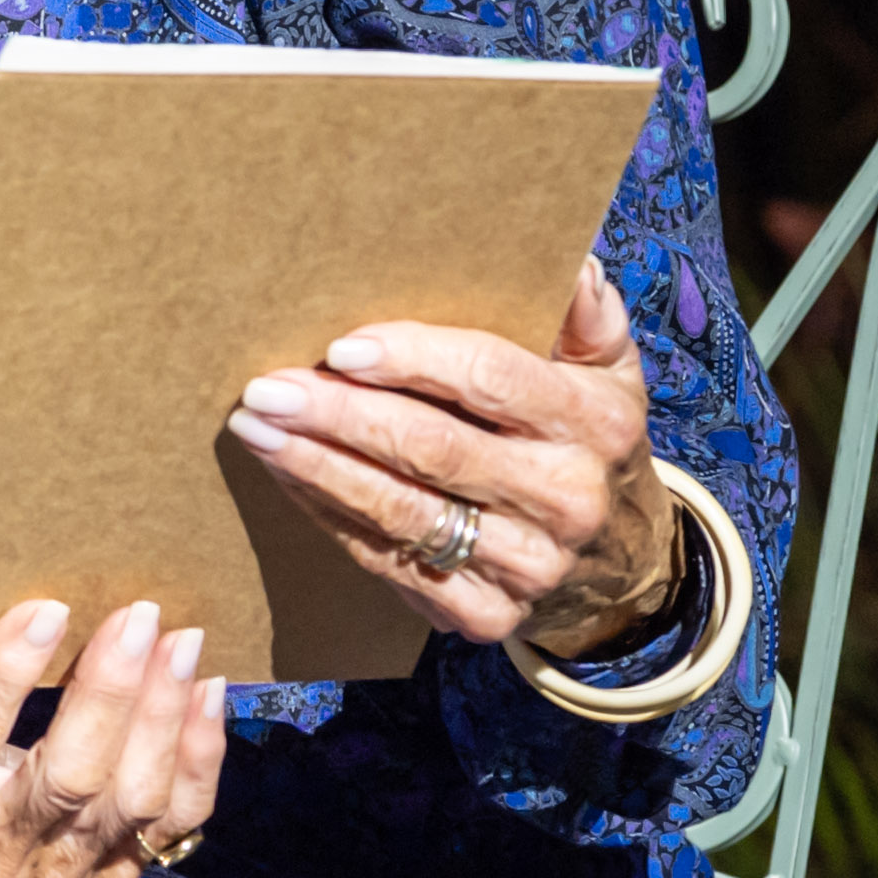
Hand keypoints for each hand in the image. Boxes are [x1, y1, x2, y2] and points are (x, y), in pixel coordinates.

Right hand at [0, 595, 227, 877]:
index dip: (8, 673)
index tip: (47, 609)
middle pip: (71, 777)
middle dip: (113, 692)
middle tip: (139, 616)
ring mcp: (60, 872)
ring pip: (133, 799)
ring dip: (164, 717)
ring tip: (181, 642)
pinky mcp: (109, 874)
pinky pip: (173, 822)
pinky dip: (198, 758)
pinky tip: (206, 692)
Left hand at [224, 259, 687, 661]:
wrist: (621, 562)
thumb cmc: (590, 441)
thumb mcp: (611, 371)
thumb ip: (588, 314)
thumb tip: (569, 262)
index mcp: (595, 423)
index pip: (493, 379)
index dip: (414, 359)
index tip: (341, 347)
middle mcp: (566, 497)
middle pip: (434, 448)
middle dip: (339, 415)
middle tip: (267, 388)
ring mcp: (525, 565)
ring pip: (402, 511)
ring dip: (317, 469)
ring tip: (256, 429)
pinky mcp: (484, 615)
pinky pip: (390, 563)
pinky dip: (330, 518)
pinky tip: (289, 479)